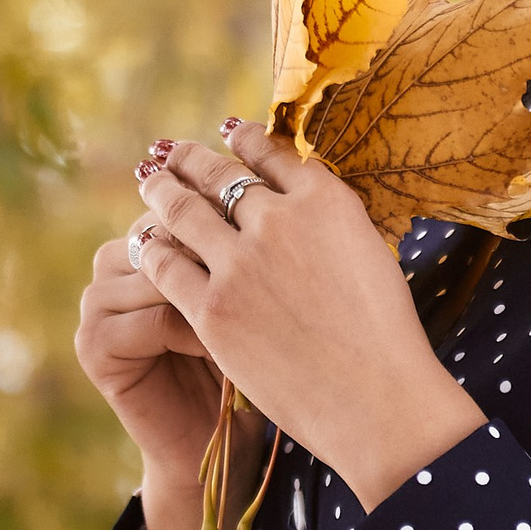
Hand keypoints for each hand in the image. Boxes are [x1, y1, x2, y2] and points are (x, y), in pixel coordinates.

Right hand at [74, 216, 265, 529]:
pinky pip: (151, 318)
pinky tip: (228, 347)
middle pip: (165, 225)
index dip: (232, 209)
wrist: (224, 445)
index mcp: (148, 236)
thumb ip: (246, 239)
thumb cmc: (257, 359)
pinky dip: (196, 331)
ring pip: (158, 268)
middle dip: (220, 246)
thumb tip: (287, 177)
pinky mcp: (94, 345)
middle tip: (272, 269)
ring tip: (255, 313)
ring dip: (211, 289)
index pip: (185, 196)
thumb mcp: (256, 290)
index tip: (283, 223)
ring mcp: (97, 302)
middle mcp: (113, 262)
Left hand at [133, 123, 485, 510]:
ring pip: (183, 209)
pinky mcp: (213, 308)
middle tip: (172, 150)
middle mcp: (279, 220)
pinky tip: (145, 242)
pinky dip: (153, 247)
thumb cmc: (385, 336)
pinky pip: (166, 264)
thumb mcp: (369, 252)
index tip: (228, 131)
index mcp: (325, 201)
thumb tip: (301, 203)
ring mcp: (241, 264)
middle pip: (219, 174)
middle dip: (191, 159)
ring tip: (149, 180)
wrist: (377, 398)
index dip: (244, 139)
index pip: (271, 154)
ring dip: (162, 190)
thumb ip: (329, 222)